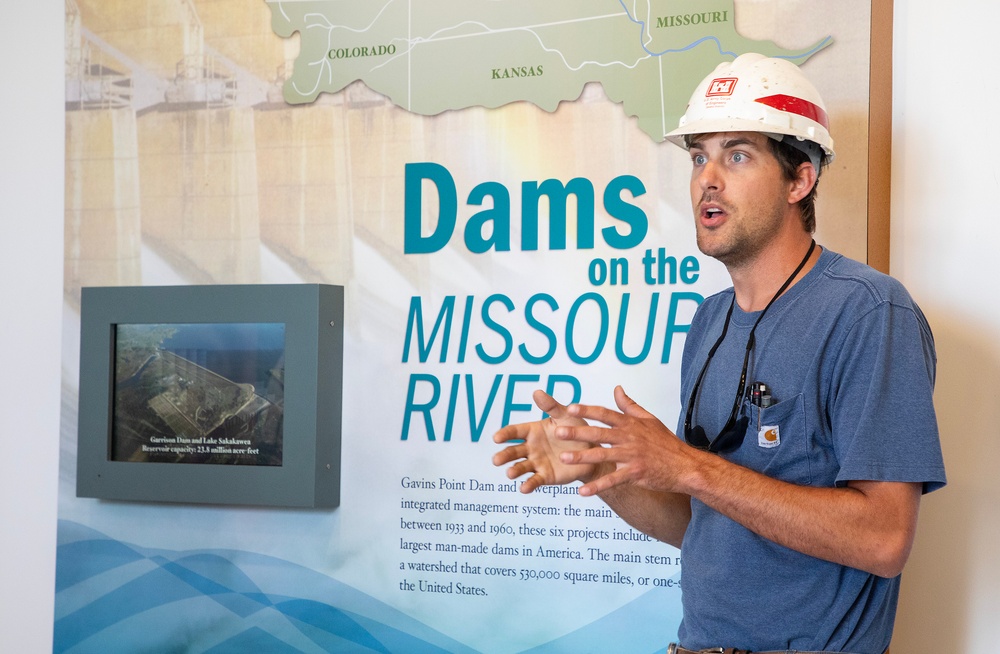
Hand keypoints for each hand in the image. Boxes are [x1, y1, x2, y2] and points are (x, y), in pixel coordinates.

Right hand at [492, 390, 599, 492]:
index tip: (496, 438)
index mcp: (532, 431)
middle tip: (496, 460)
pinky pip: (535, 481)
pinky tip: (524, 488)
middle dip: (504, 456)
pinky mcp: (546, 476)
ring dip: (514, 470)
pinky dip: (528, 485)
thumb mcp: (565, 415)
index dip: (504, 434)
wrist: (593, 451)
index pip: (514, 432)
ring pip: (521, 467)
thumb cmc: (577, 430)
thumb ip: (551, 406)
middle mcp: (531, 448)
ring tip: (510, 473)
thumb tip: (537, 392)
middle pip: (513, 451)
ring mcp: (537, 463)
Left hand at [558, 385, 697, 496]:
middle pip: (599, 433)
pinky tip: (583, 491)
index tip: (569, 408)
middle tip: (558, 432)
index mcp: (631, 424)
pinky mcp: (635, 474)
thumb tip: (617, 389)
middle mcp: (629, 438)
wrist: (685, 465)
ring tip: (563, 458)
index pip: (605, 414)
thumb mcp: (650, 419)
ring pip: (603, 455)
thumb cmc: (666, 443)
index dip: (587, 410)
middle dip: (577, 432)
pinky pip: (613, 480)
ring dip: (582, 457)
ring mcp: (632, 456)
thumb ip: (630, 405)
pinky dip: (598, 486)